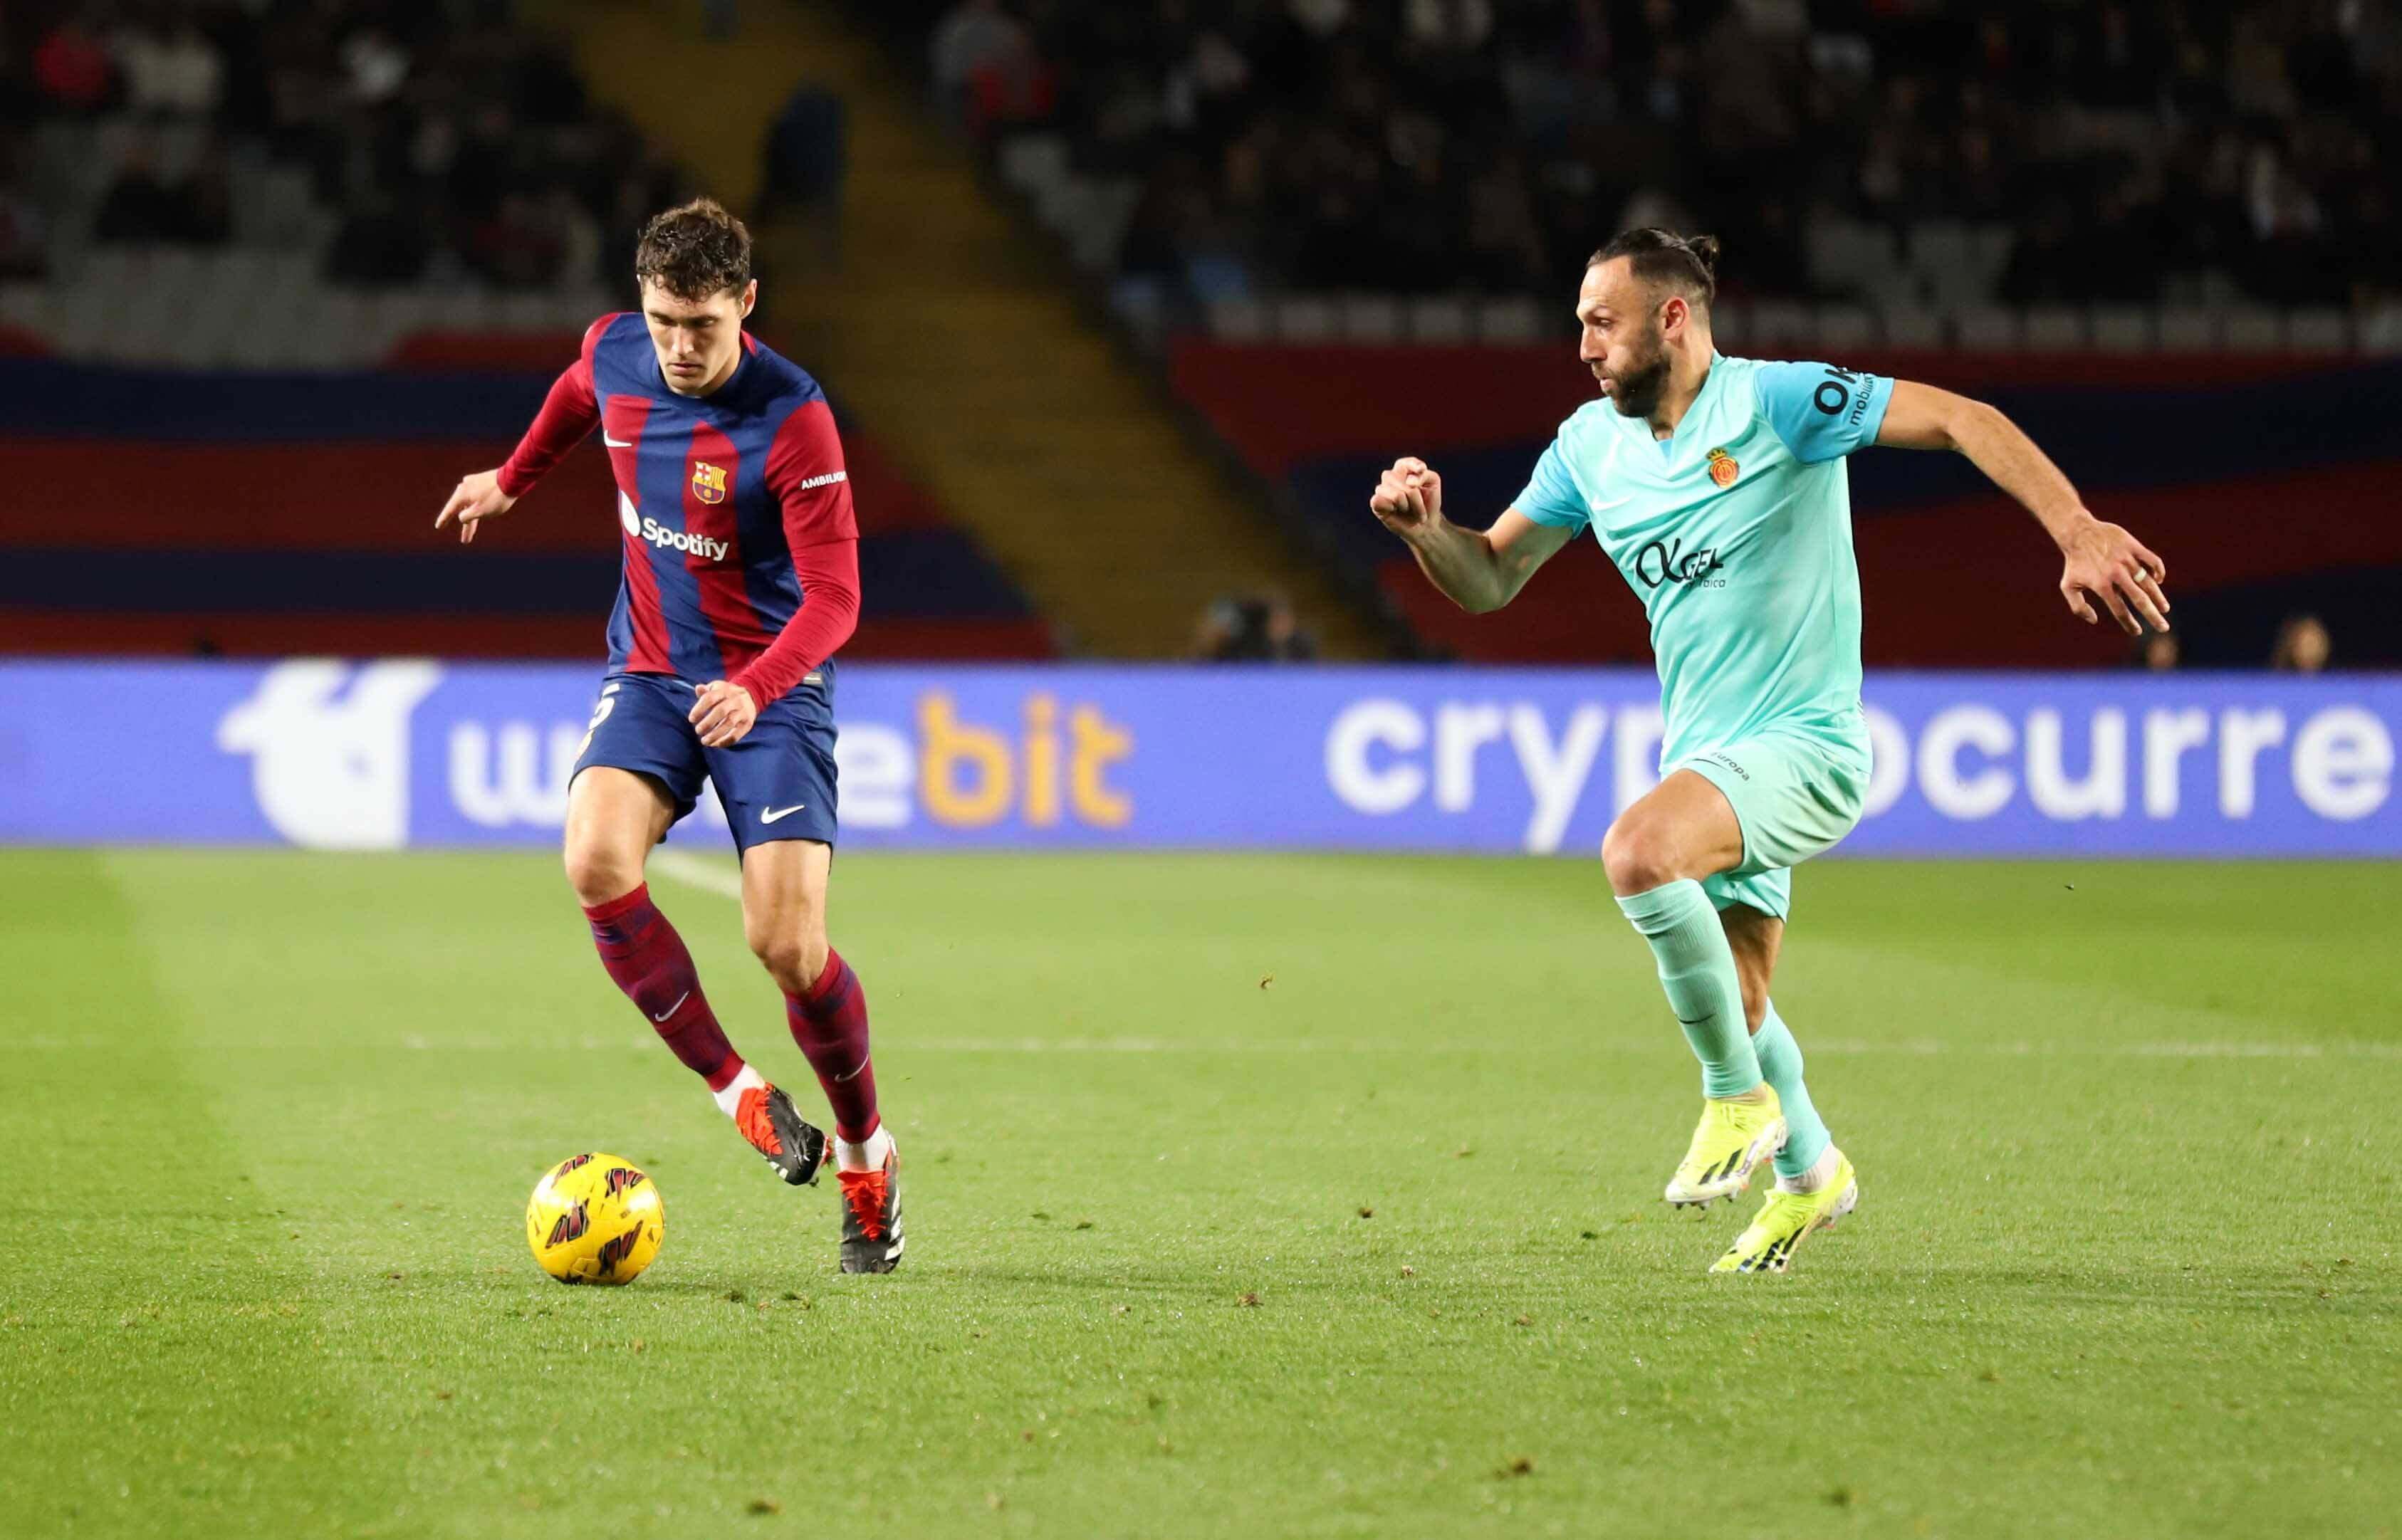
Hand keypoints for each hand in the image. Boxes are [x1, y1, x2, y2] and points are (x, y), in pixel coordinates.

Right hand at [435, 469, 516, 544]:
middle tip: (466, 541)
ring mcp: (473, 483)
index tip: (438, 527)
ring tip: (473, 533)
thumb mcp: (479, 512)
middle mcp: (464, 487)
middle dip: (465, 526)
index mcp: (461, 494)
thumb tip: (462, 517)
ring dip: (472, 518)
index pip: (450, 510)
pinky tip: (478, 514)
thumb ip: (466, 516)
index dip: (444, 520)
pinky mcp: (482, 482)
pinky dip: (477, 508)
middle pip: (462, 510)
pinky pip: (476, 498)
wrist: (512, 479)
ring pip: (471, 505)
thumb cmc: (496, 498)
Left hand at [688, 680, 757, 746]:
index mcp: (724, 691)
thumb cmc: (726, 694)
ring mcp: (743, 711)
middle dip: (707, 723)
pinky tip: (715, 744)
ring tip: (704, 741)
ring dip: (715, 734)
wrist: (751, 696)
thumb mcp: (717, 688)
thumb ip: (706, 691)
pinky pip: (736, 734)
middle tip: (698, 731)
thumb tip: (698, 688)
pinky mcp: (748, 723)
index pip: (710, 698)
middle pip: (720, 711)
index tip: (691, 719)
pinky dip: (725, 741)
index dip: (699, 709)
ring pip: (729, 723)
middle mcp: (735, 700)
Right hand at [1369, 457, 1443, 539]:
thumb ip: (1424, 475)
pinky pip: (1379, 501)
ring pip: (1397, 496)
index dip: (1414, 465)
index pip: (1405, 462)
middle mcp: (1391, 476)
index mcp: (1403, 468)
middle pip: (1404, 484)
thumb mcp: (1433, 482)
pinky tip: (1394, 511)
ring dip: (1408, 506)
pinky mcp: (1376, 503)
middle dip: (1416, 499)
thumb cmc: (1428, 502)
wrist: (1425, 525)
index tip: (1422, 470)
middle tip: (1420, 507)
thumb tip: (1408, 481)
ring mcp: (1382, 489)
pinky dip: (1391, 508)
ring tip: (1408, 510)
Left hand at [2057, 514, 2168, 635]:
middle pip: (2139, 599)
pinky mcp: (2133, 546)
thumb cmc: (2074, 563)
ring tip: (2165, 608)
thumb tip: (2095, 620)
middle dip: (2153, 615)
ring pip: (2147, 582)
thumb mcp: (2068, 586)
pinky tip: (2158, 580)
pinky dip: (2158, 570)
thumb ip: (2078, 606)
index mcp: (2101, 585)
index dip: (2129, 623)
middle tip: (2163, 627)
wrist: (2078, 533)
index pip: (2119, 610)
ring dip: (2158, 597)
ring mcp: (2126, 559)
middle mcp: (2116, 573)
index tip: (2137, 632)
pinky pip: (2152, 560)